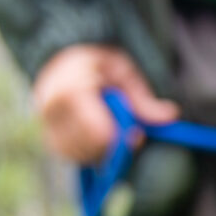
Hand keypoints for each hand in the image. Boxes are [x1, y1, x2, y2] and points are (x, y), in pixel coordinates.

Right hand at [30, 44, 179, 163]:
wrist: (59, 59)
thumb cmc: (96, 64)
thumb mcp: (123, 71)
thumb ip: (143, 97)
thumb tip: (170, 115)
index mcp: (69, 88)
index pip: (97, 130)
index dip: (121, 137)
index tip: (137, 133)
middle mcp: (50, 110)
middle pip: (91, 147)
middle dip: (115, 145)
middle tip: (127, 132)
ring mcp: (46, 126)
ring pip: (81, 155)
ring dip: (104, 151)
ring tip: (111, 130)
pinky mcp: (48, 138)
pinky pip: (73, 157)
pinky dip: (91, 154)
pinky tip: (100, 139)